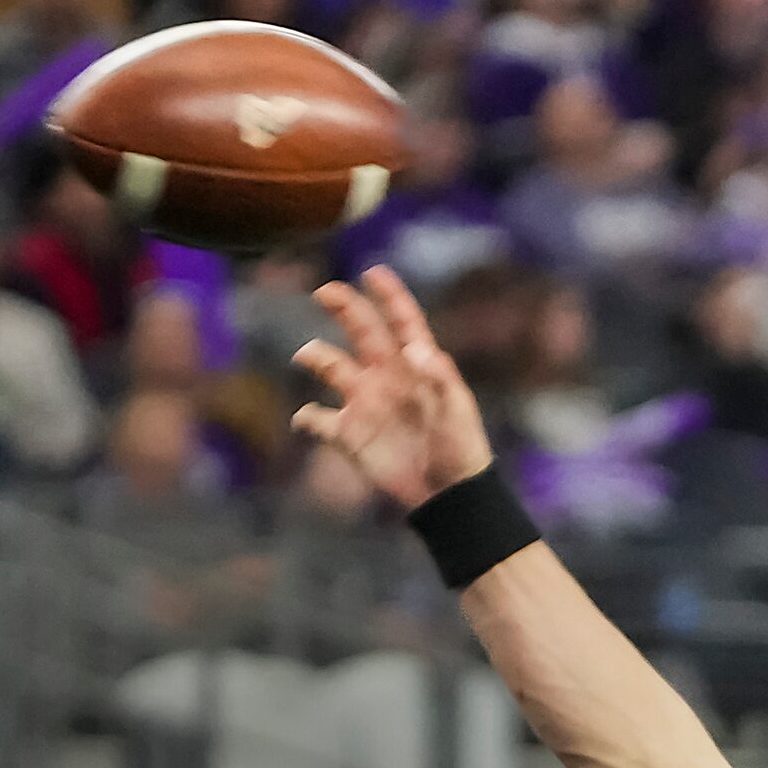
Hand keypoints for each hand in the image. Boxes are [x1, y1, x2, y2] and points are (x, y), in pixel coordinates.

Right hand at [290, 267, 494, 509]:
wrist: (447, 496)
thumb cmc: (460, 450)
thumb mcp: (456, 411)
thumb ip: (436, 376)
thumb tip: (413, 347)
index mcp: (417, 366)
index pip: (403, 321)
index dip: (389, 296)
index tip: (372, 272)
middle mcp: (387, 377)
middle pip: (361, 331)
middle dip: (343, 308)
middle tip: (324, 291)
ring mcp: (366, 404)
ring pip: (330, 367)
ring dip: (316, 357)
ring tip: (309, 357)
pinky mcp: (350, 436)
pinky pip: (318, 421)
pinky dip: (307, 419)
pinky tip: (308, 420)